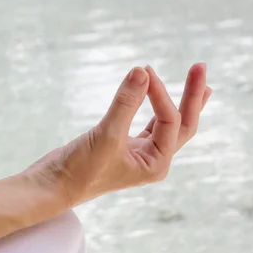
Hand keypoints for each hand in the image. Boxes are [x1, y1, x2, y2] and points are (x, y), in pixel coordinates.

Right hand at [25, 63, 211, 207]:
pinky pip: (146, 123)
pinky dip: (154, 108)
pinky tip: (159, 97)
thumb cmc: (79, 170)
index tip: (143, 71)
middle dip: (192, 97)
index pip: (169, 121)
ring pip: (167, 124)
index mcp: (156, 164)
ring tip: (200, 83)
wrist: (52, 186)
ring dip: (181, 102)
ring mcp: (137, 153)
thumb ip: (125, 103)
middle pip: (183, 124)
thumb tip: (142, 71)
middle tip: (200, 67)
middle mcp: (151, 160)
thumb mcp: (105, 135)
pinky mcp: (120, 145)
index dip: (160, 94)